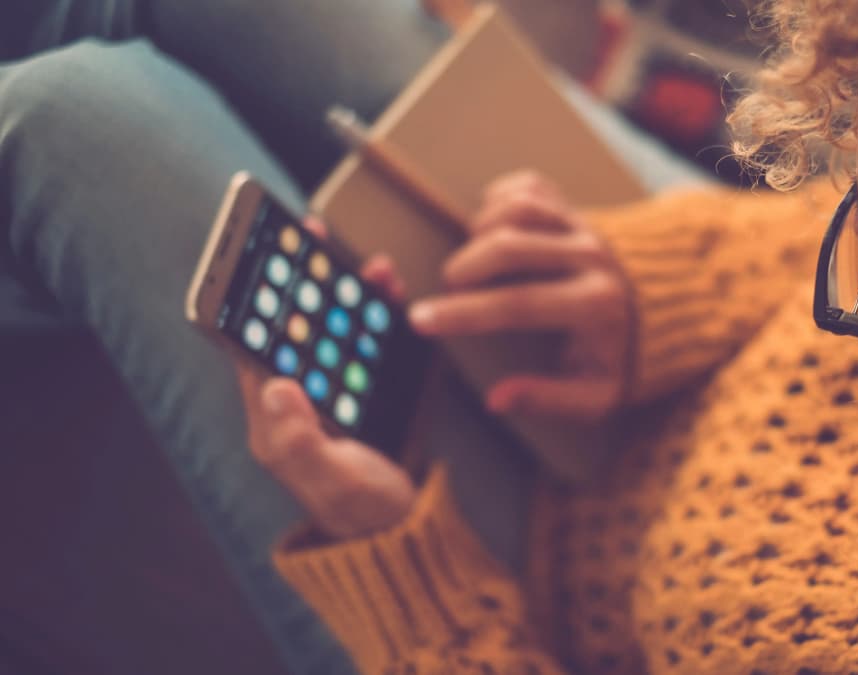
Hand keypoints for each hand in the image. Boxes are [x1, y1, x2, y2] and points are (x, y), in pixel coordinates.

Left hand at [239, 220, 415, 539]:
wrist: (402, 528)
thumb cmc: (361, 509)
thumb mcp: (332, 479)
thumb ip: (303, 439)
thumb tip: (276, 385)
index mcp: (274, 416)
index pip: (254, 346)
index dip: (255, 301)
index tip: (260, 259)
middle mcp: (298, 397)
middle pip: (295, 327)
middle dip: (303, 279)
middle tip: (312, 234)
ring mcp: (334, 391)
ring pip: (333, 328)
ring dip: (348, 291)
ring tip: (369, 263)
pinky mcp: (366, 389)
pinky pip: (368, 341)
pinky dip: (379, 312)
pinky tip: (391, 293)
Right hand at [407, 171, 632, 420]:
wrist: (676, 303)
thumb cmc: (628, 353)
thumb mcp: (599, 394)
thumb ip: (549, 399)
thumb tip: (497, 399)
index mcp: (597, 305)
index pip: (517, 305)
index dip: (463, 314)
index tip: (422, 319)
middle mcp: (592, 257)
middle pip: (510, 247)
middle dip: (464, 268)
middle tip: (449, 290)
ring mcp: (585, 226)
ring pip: (517, 209)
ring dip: (480, 231)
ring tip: (473, 262)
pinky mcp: (578, 208)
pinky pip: (530, 188)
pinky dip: (499, 201)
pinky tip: (492, 228)